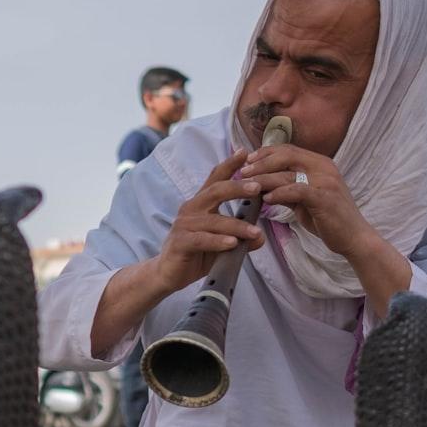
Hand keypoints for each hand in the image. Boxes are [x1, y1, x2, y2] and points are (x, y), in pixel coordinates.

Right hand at [149, 151, 266, 294]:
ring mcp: (184, 225)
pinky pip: (202, 239)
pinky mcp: (180, 242)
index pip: (215, 179)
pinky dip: (218, 241)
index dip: (229, 164)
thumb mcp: (221, 242)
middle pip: (216, 191)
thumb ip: (239, 237)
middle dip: (238, 187)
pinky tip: (232, 244)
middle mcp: (191, 209)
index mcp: (201, 203)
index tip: (245, 152)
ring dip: (236, 226)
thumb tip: (258, 237)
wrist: (168, 274)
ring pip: (214, 220)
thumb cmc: (195, 254)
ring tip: (255, 232)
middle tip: (257, 187)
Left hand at [240, 145, 373, 258]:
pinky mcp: (324, 198)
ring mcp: (325, 181)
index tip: (247, 161)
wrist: (353, 237)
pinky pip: (297, 190)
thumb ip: (287, 189)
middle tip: (242, 172)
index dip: (265, 153)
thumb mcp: (304, 200)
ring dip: (264, 178)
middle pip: (286, 155)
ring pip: (288, 173)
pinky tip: (266, 199)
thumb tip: (263, 186)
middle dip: (261, 162)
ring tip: (247, 185)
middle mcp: (323, 167)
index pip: (288, 149)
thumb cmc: (327, 218)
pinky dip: (279, 193)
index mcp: (319, 163)